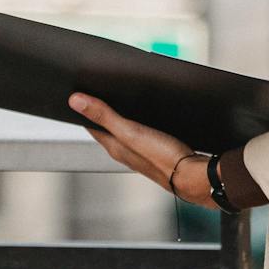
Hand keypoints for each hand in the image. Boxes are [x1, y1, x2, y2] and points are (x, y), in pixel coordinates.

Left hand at [68, 92, 214, 208]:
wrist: (193, 177)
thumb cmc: (163, 158)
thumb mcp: (130, 132)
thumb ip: (104, 116)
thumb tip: (75, 101)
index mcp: (114, 146)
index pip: (91, 125)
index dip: (84, 108)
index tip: (79, 93)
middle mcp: (124, 151)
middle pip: (107, 127)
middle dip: (101, 110)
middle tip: (98, 92)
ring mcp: (140, 153)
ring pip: (124, 131)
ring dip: (119, 116)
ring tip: (119, 100)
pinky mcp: (156, 152)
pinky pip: (141, 134)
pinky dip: (138, 123)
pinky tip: (145, 116)